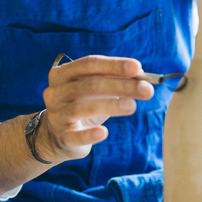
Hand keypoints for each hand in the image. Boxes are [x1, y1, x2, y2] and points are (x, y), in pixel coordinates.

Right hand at [39, 55, 153, 161]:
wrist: (57, 135)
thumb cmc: (82, 105)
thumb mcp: (94, 90)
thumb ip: (113, 80)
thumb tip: (140, 77)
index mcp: (62, 74)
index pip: (89, 64)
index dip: (114, 65)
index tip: (137, 68)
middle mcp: (55, 92)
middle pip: (89, 85)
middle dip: (120, 85)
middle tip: (146, 89)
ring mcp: (56, 114)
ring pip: (82, 107)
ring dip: (110, 105)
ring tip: (132, 106)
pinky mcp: (61, 136)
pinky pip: (75, 135)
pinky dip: (90, 134)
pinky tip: (103, 132)